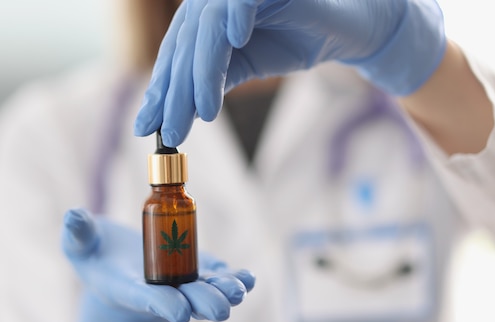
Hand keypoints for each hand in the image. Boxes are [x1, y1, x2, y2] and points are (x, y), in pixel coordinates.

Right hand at [62, 208, 254, 321]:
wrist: (117, 264)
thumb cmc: (95, 254)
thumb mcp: (80, 245)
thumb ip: (77, 234)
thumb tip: (73, 215)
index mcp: (128, 289)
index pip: (147, 299)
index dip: (163, 304)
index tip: (180, 311)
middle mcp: (158, 290)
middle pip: (184, 300)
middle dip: (203, 303)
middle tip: (221, 309)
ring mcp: (180, 281)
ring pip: (205, 289)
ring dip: (223, 291)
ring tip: (240, 290)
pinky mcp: (196, 270)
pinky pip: (217, 276)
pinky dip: (233, 277)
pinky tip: (248, 278)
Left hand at [134, 0, 445, 146]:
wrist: (347, 29)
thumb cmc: (295, 41)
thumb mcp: (244, 69)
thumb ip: (210, 82)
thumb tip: (173, 114)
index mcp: (206, 16)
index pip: (176, 54)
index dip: (160, 90)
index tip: (147, 127)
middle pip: (185, 44)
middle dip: (177, 91)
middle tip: (172, 133)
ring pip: (207, 25)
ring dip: (202, 70)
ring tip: (205, 112)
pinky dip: (236, 16)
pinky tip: (236, 42)